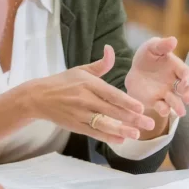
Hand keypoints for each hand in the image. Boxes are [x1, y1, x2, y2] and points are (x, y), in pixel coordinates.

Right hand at [18, 45, 153, 146]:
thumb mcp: (80, 70)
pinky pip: (93, 132)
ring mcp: (79, 114)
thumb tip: (111, 49)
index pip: (111, 94)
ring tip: (137, 134)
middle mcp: (84, 99)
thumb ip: (101, 64)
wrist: (38, 97)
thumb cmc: (63, 82)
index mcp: (88, 83)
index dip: (127, 102)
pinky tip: (121, 139)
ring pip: (103, 123)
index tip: (141, 107)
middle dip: (132, 118)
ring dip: (121, 129)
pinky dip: (107, 136)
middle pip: (111, 110)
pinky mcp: (75, 125)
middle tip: (150, 123)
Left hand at [125, 36, 188, 123]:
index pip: (187, 74)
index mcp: (176, 68)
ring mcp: (166, 94)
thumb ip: (162, 45)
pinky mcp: (156, 102)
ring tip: (180, 112)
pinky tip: (163, 111)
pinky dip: (164, 110)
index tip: (185, 82)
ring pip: (176, 102)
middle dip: (188, 94)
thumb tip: (174, 40)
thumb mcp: (151, 47)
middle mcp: (174, 83)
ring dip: (179, 106)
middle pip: (186, 90)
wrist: (133, 71)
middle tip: (187, 98)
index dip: (188, 79)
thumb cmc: (147, 57)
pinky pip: (162, 108)